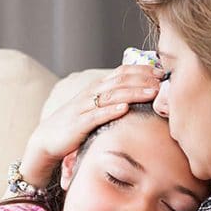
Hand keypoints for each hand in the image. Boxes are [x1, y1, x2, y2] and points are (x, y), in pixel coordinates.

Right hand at [19, 64, 165, 187]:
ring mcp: (83, 108)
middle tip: (163, 82)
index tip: (162, 73)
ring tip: (151, 93)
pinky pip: (95, 116)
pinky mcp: (77, 124)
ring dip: (133, 93)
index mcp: (97, 88)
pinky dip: (110, 111)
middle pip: (120, 81)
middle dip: (143, 80)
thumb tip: (140, 98)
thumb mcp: (95, 108)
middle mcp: (90, 93)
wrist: (47, 139)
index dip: (142, 71)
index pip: (122, 72)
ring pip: (111, 95)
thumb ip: (114, 100)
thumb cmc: (74, 124)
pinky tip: (124, 109)